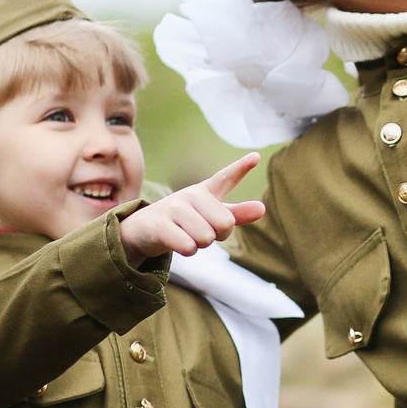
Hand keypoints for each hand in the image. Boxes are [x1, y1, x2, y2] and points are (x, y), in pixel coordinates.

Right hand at [119, 153, 267, 259]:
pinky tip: (176, 242)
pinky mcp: (160, 225)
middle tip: (200, 230)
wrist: (144, 229)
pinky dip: (187, 250)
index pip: (226, 177)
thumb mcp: (211, 216)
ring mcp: (174, 208)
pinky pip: (189, 246)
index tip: (256, 156)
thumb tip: (262, 208)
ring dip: (199, 244)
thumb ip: (237, 214)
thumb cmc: (185, 221)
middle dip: (216, 235)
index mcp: (206, 191)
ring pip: (206, 237)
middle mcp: (191, 195)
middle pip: (225, 223)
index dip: (241, 168)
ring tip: (186, 234)